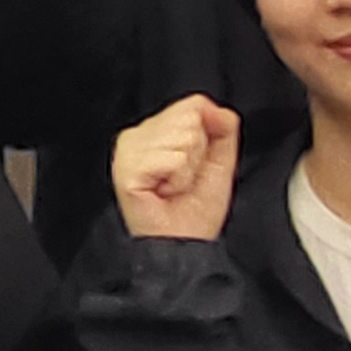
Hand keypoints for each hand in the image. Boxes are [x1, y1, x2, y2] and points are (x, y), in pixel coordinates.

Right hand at [111, 94, 241, 240]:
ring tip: (174, 187)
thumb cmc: (195, 213)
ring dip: (187, 168)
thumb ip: (223, 127)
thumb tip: (215, 108)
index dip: (205, 138)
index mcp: (154, 132)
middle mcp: (137, 137)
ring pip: (182, 135)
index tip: (192, 167)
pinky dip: (178, 178)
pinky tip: (165, 191)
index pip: (192, 105)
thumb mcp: (220, 162)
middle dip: (197, 153)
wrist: (184, 246)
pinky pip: (172, 157)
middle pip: (188, 116)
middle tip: (182, 179)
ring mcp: (128, 152)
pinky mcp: (127, 168)